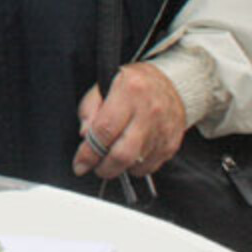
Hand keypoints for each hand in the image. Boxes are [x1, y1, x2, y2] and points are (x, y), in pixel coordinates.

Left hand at [74, 62, 186, 178]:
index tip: (79, 164)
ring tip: (111, 156)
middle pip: (123, 154)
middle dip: (104, 168)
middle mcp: (149, 112)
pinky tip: (130, 155)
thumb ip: (89, 109)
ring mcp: (163, 129)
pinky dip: (135, 167)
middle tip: (95, 166)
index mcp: (129, 91)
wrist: (171, 83)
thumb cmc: (132, 85)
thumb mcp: (103, 85)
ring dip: (119, 167)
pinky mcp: (172, 143)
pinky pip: (150, 167)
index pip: (104, 130)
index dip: (88, 153)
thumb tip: (85, 136)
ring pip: (136, 163)